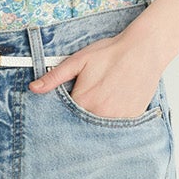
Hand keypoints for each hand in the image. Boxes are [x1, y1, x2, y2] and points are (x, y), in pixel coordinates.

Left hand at [27, 29, 161, 119]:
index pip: (65, 115)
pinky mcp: (132, 119)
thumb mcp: (78, 61)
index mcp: (83, 102)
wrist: (144, 50)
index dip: (67, 107)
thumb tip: (34, 88)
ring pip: (100, 127)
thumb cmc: (112, 53)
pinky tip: (117, 102)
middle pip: (82, 123)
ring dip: (98, 117)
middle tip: (94, 94)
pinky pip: (118, 128)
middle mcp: (100, 115)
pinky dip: (114, 120)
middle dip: (82, 114)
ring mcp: (118, 120)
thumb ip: (55, 77)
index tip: (76, 96)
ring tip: (105, 97)